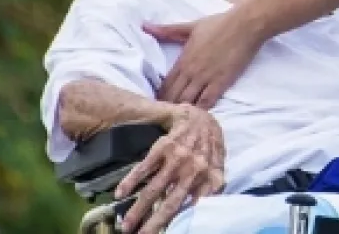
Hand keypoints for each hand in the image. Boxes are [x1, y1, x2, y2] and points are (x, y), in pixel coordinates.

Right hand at [114, 104, 225, 233]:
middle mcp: (193, 170)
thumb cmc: (209, 144)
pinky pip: (144, 168)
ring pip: (154, 189)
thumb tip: (205, 209)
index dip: (182, 222)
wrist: (198, 116)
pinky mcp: (162, 147)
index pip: (195, 206)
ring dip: (138, 209)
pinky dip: (130, 181)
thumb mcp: (218, 166)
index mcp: (209, 177)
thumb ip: (214, 187)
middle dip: (155, 223)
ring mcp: (177, 158)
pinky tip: (119, 194)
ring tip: (126, 225)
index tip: (169, 233)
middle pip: (171, 203)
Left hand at [146, 11, 264, 107]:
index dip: (159, 97)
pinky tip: (197, 118)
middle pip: (173, 96)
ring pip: (188, 101)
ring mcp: (206, 78)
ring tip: (178, 121)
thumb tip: (144, 27)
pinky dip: (200, 111)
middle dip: (168, 107)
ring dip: (182, 111)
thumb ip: (167, 30)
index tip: (156, 106)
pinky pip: (207, 102)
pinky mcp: (221, 82)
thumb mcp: (190, 27)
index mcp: (183, 60)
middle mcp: (191, 72)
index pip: (165, 84)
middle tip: (165, 117)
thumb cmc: (218, 24)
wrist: (245, 25)